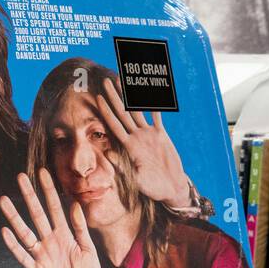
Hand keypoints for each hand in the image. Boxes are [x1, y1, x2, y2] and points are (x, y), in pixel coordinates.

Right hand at [0, 168, 102, 267]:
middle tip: (20, 177)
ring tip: (4, 200)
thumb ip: (81, 229)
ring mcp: (42, 256)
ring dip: (15, 217)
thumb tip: (76, 205)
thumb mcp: (90, 251)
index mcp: (66, 236)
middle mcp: (51, 242)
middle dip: (29, 196)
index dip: (49, 190)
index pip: (55, 207)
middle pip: (38, 215)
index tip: (43, 172)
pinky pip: (23, 256)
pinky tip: (5, 231)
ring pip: (26, 232)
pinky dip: (14, 245)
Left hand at [95, 77, 191, 209]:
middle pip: (123, 113)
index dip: (106, 111)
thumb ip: (122, 165)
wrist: (170, 187)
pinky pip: (157, 116)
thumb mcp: (135, 178)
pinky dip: (155, 104)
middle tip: (106, 81)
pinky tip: (151, 91)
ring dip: (132, 96)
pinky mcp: (161, 135)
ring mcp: (149, 134)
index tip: (97, 97)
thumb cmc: (152, 187)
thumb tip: (107, 153)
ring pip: (138, 110)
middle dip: (115, 97)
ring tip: (126, 80)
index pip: (114, 125)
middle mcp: (136, 137)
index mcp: (128, 147)